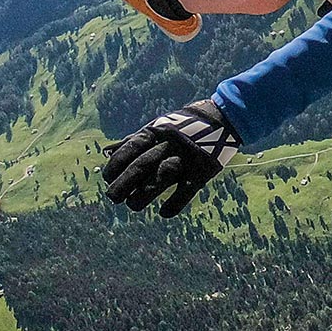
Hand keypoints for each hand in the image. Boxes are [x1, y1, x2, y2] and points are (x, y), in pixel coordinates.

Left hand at [102, 98, 240, 216]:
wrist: (223, 117)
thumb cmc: (183, 126)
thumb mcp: (158, 126)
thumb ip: (134, 140)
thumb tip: (107, 152)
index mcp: (157, 131)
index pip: (131, 148)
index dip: (117, 164)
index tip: (108, 178)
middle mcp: (171, 143)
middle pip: (143, 164)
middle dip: (125, 182)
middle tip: (113, 197)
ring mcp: (188, 156)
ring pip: (163, 176)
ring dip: (145, 193)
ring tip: (133, 205)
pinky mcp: (204, 169)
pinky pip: (188, 189)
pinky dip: (175, 203)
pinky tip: (163, 213)